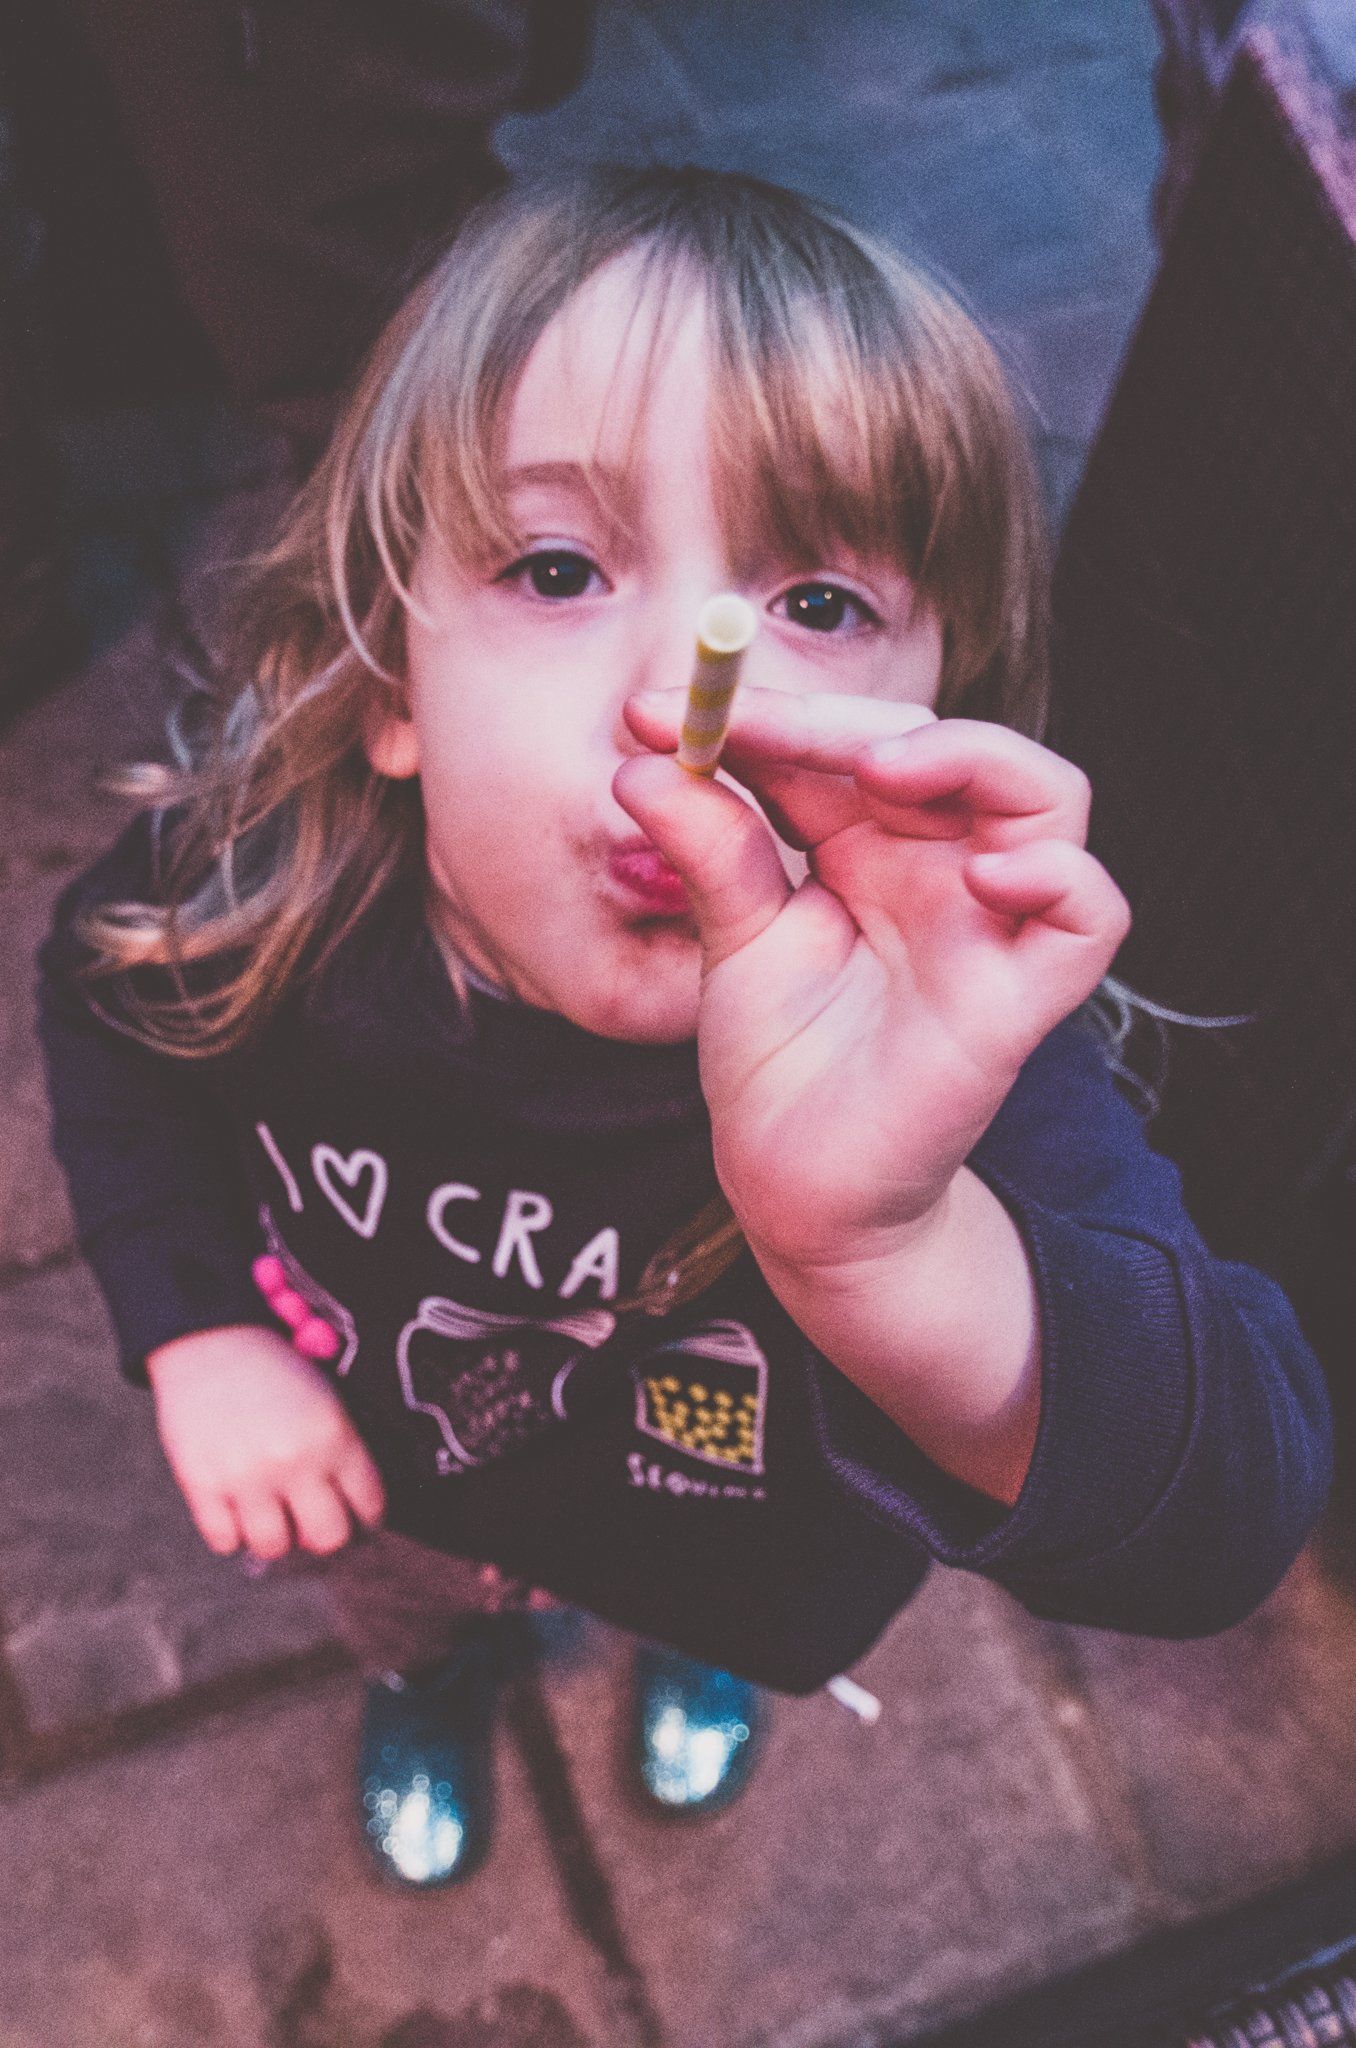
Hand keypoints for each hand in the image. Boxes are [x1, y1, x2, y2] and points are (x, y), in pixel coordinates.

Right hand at [146, 1326, 385, 1560]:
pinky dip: (232, 1531)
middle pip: (327, 1539)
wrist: (212, 1341)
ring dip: (275, 1536)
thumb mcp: (329, 1402)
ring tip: (271, 1512)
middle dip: (323, 1535)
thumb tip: (351, 1514)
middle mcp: (294, 1460)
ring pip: (273, 1547)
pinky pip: (224, 1540)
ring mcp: (246, 1475)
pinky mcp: (202, 1483)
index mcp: (334, 1437)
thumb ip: (343, 1455)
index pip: (369, 1507)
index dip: (365, 1518)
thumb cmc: (275, 1372)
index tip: (355, 1517)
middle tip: (311, 1521)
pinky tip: (236, 1507)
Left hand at [614, 687, 1129, 1271]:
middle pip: (941, 744)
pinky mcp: (1022, 997)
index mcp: (868, 844)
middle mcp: (939, 868)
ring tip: (880, 770)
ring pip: (1046, 797)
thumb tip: (644, 766)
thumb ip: (709, 851)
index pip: (840, 742)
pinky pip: (1092, 916)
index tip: (653, 715)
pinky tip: (981, 876)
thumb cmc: (778, 1062)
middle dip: (841, 720)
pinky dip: (1060, 879)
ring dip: (973, 756)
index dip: (760, 714)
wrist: (795, 1187)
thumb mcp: (734, 939)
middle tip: (749, 728)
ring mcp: (989, 925)